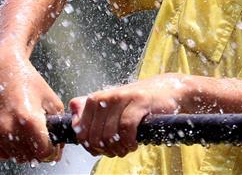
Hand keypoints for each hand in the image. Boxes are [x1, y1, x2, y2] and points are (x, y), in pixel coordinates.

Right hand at [0, 49, 64, 162]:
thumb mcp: (51, 101)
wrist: (3, 70)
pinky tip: (15, 134)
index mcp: (30, 119)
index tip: (51, 143)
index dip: (50, 150)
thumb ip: (58, 126)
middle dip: (38, 151)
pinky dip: (10, 149)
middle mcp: (10, 127)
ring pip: (15, 157)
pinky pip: (1, 153)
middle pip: (29, 157)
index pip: (43, 153)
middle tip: (40, 138)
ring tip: (28, 134)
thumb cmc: (30, 84)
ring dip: (24, 151)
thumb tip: (58, 152)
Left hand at [70, 72, 194, 157]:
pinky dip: (129, 142)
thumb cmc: (138, 103)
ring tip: (126, 148)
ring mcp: (123, 98)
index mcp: (95, 99)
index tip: (102, 150)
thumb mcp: (112, 106)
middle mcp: (106, 97)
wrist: (167, 91)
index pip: (82, 132)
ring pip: (110, 134)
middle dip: (106, 150)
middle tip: (117, 151)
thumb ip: (90, 111)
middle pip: (95, 136)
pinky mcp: (139, 102)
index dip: (91, 147)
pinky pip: (126, 128)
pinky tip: (134, 143)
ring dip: (118, 148)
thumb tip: (73, 117)